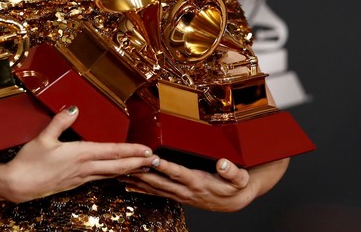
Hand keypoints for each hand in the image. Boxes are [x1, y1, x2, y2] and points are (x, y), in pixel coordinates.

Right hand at [2, 106, 157, 202]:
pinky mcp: (76, 183)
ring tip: (143, 167)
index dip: (132, 151)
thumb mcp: (43, 137)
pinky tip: (118, 173)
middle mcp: (84, 168)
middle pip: (117, 166)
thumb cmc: (29, 162)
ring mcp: (81, 178)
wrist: (18, 185)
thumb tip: (74, 108)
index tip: (147, 149)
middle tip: (155, 161)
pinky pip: (101, 178)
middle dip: (138, 163)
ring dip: (129, 170)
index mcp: (79, 154)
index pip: (112, 152)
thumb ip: (60, 121)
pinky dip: (114, 175)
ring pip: (111, 174)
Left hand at [120, 156, 287, 211]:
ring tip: (121, 174)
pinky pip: (156, 193)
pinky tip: (129, 186)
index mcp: (198, 182)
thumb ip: (232, 171)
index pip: (178, 173)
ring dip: (138, 181)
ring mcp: (180, 194)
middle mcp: (186, 190)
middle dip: (142, 173)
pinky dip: (142, 189)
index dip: (165, 166)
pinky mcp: (177, 196)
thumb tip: (223, 163)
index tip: (152, 158)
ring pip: (155, 188)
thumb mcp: (239, 178)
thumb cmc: (235, 186)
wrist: (234, 201)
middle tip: (127, 165)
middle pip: (160, 182)